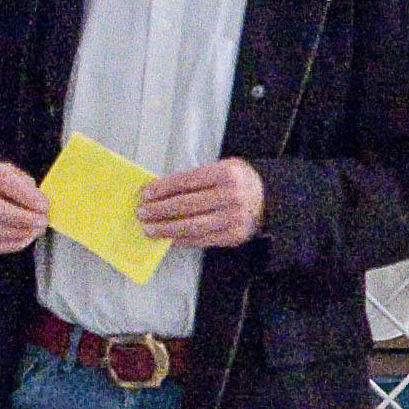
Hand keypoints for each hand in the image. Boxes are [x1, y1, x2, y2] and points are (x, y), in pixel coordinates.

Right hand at [0, 159, 48, 257]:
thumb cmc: (9, 185)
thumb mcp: (20, 176)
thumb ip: (29, 187)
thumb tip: (41, 206)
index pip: (0, 180)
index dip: (24, 194)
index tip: (44, 205)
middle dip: (22, 218)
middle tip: (43, 221)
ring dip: (21, 232)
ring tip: (38, 228)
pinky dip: (15, 242)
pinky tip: (27, 235)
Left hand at [135, 157, 269, 251]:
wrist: (267, 200)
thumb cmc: (236, 182)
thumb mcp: (222, 168)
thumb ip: (196, 178)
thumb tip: (159, 191)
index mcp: (226, 173)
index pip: (186, 181)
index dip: (162, 188)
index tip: (145, 194)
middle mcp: (232, 195)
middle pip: (186, 204)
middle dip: (159, 209)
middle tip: (141, 213)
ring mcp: (234, 217)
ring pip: (191, 225)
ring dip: (166, 228)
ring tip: (148, 229)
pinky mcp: (234, 235)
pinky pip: (202, 239)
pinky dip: (182, 239)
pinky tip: (168, 238)